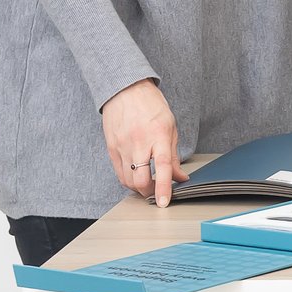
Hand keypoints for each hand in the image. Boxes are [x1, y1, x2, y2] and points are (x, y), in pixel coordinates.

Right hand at [101, 79, 186, 206]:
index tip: (164, 202)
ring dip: (138, 188)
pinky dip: (128, 180)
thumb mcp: (171, 127)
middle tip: (158, 192)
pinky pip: (119, 173)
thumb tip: (180, 177)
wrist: (125, 89)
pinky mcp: (111, 148)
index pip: (162, 167)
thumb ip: (173, 155)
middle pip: (140, 180)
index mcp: (158, 135)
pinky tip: (136, 176)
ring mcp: (122, 146)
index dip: (164, 187)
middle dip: (150, 192)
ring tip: (148, 184)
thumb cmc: (151, 106)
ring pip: (127, 180)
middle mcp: (138, 142)